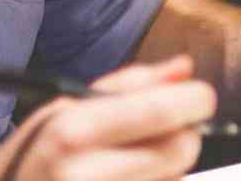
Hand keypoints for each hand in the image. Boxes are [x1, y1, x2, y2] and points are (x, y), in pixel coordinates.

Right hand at [0, 56, 215, 180]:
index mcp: (75, 129)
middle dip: (187, 135)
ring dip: (171, 166)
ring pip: (178, 177)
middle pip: (181, 149)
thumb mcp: (70, 104)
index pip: (162, 111)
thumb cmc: (41, 148)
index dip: (195, 101)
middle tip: (169, 130)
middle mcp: (86, 172)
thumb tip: (185, 69)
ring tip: (135, 160)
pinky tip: (134, 178)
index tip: (199, 98)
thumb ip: (134, 84)